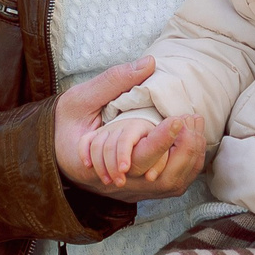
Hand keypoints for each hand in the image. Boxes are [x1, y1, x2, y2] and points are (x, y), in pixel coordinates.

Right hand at [54, 58, 204, 199]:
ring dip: (189, 157)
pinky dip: (187, 164)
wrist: (56, 150)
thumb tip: (149, 63)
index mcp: (97, 165)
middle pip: (161, 178)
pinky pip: (171, 184)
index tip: (178, 119)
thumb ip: (112, 81)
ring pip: (170, 184)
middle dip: (184, 149)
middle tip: (194, 119)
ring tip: (197, 125)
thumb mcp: (81, 98)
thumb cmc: (65, 123)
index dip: (160, 142)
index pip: (136, 159)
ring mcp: (129, 191)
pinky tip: (194, 139)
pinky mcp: (139, 189)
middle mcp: (116, 185)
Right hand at [84, 117, 155, 186]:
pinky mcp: (97, 135)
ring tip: (108, 182)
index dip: (123, 154)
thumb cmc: (153, 146)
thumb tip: (150, 178)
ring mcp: (107, 130)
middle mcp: (120, 127)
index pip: (126, 139)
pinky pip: (85, 141)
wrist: (143, 131)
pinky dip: (84, 152)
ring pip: (96, 145)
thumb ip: (158, 164)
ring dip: (99, 166)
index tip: (125, 170)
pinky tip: (88, 166)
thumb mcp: (161, 152)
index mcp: (138, 128)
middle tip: (120, 183)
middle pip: (109, 145)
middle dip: (112, 167)